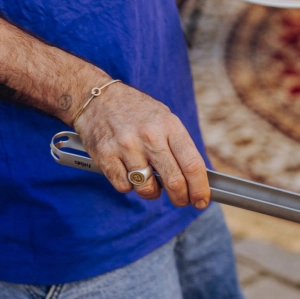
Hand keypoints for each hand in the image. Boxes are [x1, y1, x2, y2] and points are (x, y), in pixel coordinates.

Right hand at [73, 81, 210, 208]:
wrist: (97, 97)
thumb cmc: (138, 113)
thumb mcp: (166, 120)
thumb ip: (179, 147)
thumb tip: (196, 180)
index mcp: (170, 126)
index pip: (193, 165)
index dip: (200, 189)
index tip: (202, 201)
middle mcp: (149, 136)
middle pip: (174, 181)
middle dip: (181, 198)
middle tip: (181, 200)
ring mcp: (125, 146)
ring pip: (147, 188)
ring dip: (152, 193)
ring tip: (151, 182)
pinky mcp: (105, 155)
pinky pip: (124, 186)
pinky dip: (130, 186)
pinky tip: (130, 173)